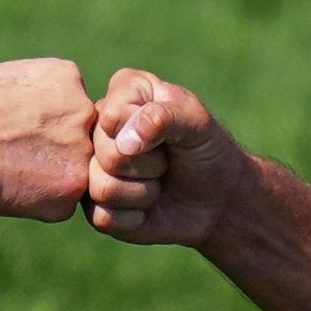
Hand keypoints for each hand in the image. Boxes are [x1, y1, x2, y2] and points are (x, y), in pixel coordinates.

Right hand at [0, 58, 94, 220]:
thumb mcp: (5, 76)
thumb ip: (38, 88)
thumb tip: (43, 102)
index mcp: (68, 78)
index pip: (73, 103)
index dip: (48, 120)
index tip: (22, 127)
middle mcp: (85, 112)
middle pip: (81, 134)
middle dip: (57, 146)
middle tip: (21, 152)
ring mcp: (82, 152)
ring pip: (75, 167)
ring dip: (52, 172)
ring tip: (15, 168)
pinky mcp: (72, 188)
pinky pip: (64, 198)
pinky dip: (42, 199)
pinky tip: (15, 188)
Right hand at [84, 68, 247, 246]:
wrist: (218, 200)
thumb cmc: (206, 151)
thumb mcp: (197, 122)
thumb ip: (163, 116)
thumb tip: (124, 142)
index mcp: (121, 92)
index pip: (113, 114)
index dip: (148, 131)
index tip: (168, 132)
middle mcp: (98, 128)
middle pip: (106, 153)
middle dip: (149, 164)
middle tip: (165, 161)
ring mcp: (92, 167)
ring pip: (102, 187)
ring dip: (143, 192)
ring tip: (156, 183)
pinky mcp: (94, 206)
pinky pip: (103, 217)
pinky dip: (136, 217)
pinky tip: (147, 208)